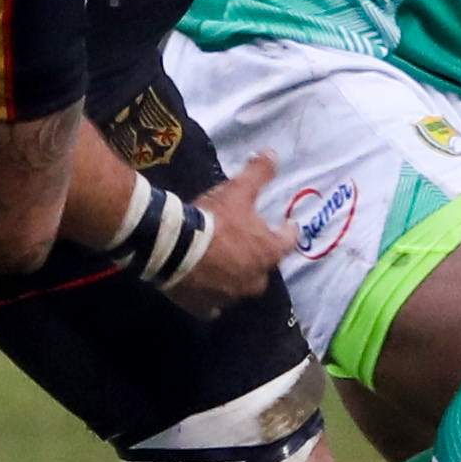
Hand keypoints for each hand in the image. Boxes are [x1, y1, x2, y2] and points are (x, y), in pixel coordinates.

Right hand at [160, 151, 293, 317]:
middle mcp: (254, 279)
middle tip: (248, 246)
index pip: (287, 241)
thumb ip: (258, 173)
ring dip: (234, 277)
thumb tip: (273, 154)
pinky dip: (211, 297)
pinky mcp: (206, 307)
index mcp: (267, 252)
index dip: (287, 231)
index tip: (287, 226)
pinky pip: (213, 304)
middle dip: (258, 259)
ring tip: (223, 264)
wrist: (173, 248)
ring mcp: (230, 297)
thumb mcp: (237, 191)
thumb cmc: (213, 220)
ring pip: (238, 287)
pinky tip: (204, 288)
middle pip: (263, 269)